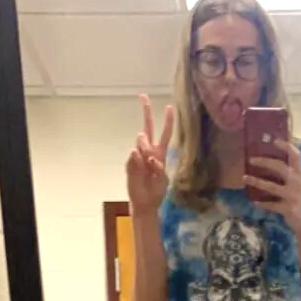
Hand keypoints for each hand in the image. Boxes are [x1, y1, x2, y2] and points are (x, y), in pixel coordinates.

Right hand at [126, 94, 172, 215]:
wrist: (145, 203)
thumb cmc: (156, 191)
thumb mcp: (162, 178)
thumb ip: (157, 166)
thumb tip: (145, 153)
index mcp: (160, 153)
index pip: (164, 134)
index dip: (167, 121)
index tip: (169, 107)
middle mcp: (149, 151)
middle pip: (148, 129)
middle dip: (146, 112)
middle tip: (143, 97)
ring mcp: (139, 156)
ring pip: (142, 141)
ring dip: (146, 147)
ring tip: (150, 162)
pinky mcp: (130, 164)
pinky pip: (134, 156)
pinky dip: (139, 160)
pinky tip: (143, 166)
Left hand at [245, 143, 300, 237]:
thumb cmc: (300, 201)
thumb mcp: (298, 185)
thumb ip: (288, 175)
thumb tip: (269, 162)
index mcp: (300, 175)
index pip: (296, 156)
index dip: (286, 147)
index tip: (274, 140)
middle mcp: (297, 183)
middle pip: (280, 167)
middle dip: (265, 162)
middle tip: (251, 159)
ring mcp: (292, 196)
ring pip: (272, 186)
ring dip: (257, 182)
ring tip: (245, 178)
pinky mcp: (288, 209)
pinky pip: (271, 205)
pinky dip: (262, 203)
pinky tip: (253, 201)